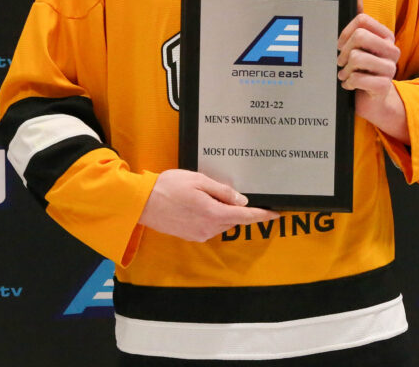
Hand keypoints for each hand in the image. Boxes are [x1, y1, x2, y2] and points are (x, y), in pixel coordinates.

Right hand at [138, 169, 279, 241]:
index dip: (262, 215)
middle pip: (234, 220)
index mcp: (214, 213)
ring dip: (222, 212)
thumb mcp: (199, 181)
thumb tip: (242, 201)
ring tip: (205, 195)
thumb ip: (223, 191)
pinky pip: (209, 227)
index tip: (276, 214)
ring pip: (222, 223)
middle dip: (236, 208)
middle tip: (223, 191)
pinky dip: (211, 217)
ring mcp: (199, 234)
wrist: (142, 203)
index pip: (245, 216)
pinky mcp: (191, 236)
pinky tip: (198, 205)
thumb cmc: (169, 187)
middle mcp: (209, 228)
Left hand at [337, 0, 409, 142]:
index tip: (340, 45)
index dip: (345, 32)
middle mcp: (392, 50)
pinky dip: (348, 83)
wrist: (373, 101)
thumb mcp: (360, 44)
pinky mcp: (384, 86)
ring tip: (346, 75)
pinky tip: (350, 85)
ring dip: (345, 70)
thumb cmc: (363, 70)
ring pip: (357, 58)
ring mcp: (390, 68)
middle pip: (359, 36)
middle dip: (343, 51)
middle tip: (341, 61)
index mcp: (385, 37)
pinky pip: (358, 78)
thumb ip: (359, 20)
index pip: (362, 21)